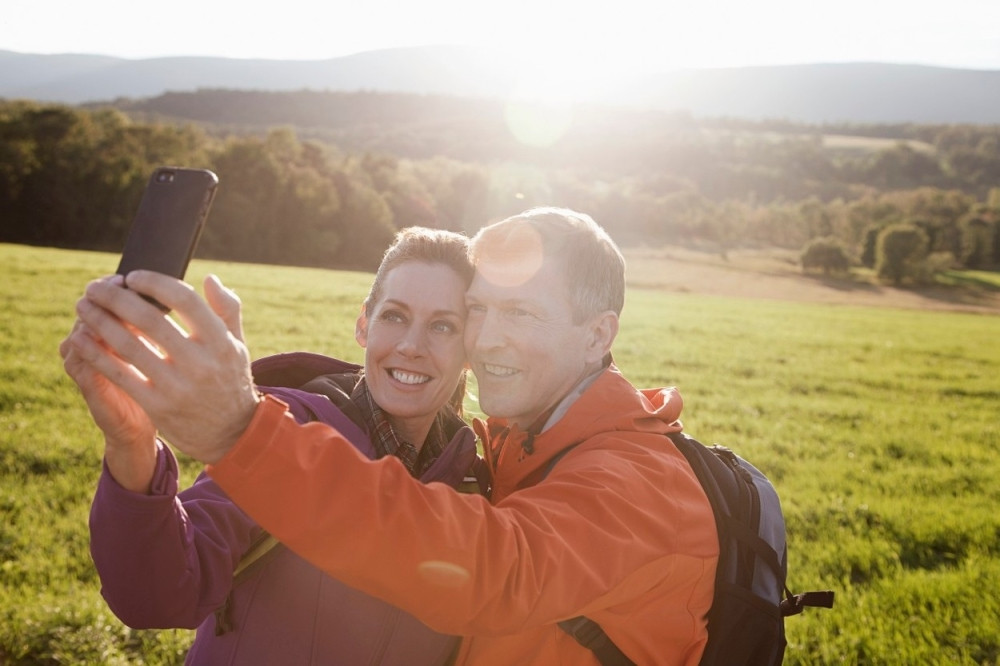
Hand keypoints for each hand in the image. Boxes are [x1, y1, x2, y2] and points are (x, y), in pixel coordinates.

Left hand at [65, 272, 259, 464]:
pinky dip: (97, 355)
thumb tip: (210, 278)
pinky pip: (120, 375)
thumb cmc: (230, 380)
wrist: (232, 433)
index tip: (132, 276)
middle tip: (94, 287)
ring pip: (129, 346)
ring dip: (99, 322)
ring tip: (83, 307)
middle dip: (115, 298)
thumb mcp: (238, 344)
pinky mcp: (158, 406)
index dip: (154, 283)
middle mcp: (201, 362)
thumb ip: (227, 309)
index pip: (184, 299)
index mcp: (221, 341)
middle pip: (150, 319)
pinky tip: (82, 340)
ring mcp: (178, 385)